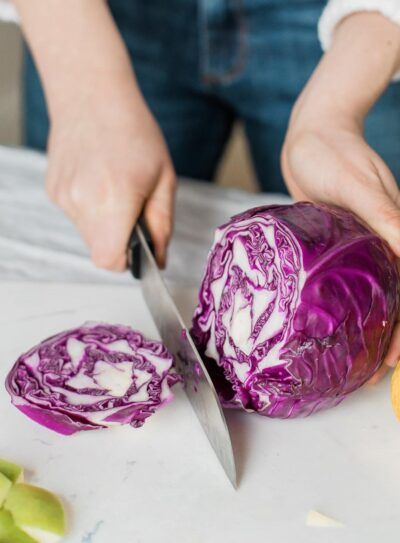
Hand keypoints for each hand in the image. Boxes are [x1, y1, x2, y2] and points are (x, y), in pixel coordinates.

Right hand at [46, 76, 175, 270]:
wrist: (92, 96)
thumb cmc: (134, 133)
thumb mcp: (164, 179)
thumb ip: (162, 225)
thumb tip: (158, 259)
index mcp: (114, 199)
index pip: (110, 259)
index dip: (126, 260)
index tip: (138, 247)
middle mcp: (82, 201)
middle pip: (99, 250)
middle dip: (119, 240)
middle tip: (132, 209)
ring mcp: (63, 196)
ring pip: (88, 234)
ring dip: (105, 223)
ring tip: (114, 187)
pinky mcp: (53, 190)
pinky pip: (77, 215)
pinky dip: (90, 208)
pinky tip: (98, 180)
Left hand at [281, 11, 399, 384]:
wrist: (312, 133)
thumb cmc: (331, 151)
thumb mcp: (356, 182)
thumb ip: (383, 212)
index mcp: (392, 230)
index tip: (395, 358)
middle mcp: (380, 241)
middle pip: (392, 296)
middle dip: (387, 336)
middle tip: (372, 372)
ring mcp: (358, 242)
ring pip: (369, 291)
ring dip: (366, 325)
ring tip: (353, 358)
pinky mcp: (337, 239)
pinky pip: (344, 276)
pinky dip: (344, 301)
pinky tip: (330, 319)